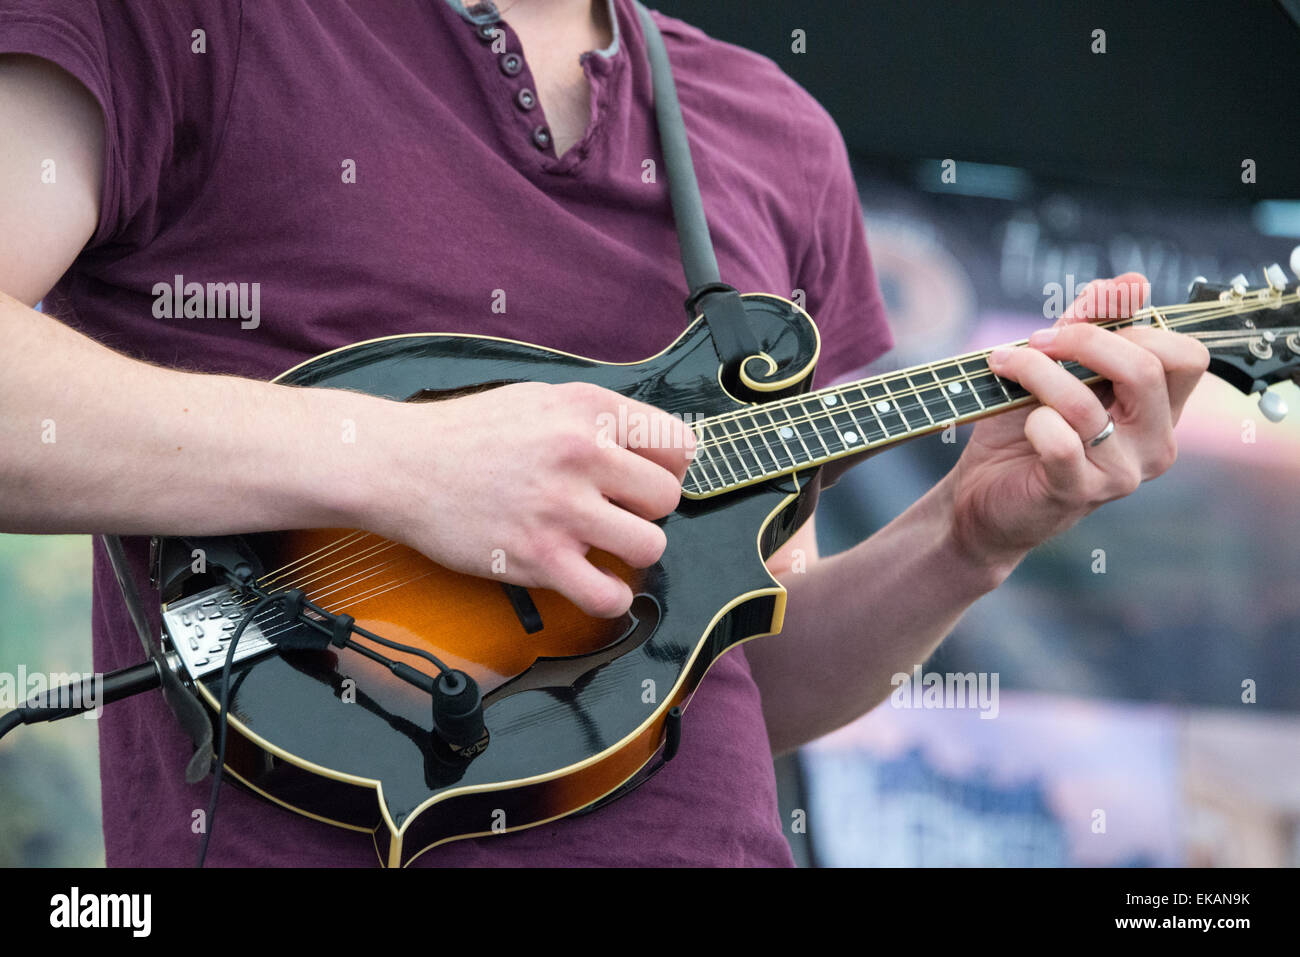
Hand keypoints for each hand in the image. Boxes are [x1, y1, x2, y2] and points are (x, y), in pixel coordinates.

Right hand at [365, 381, 694, 617]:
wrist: (401, 464)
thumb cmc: (467, 434)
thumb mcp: (541, 399)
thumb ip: (597, 419)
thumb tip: (650, 449)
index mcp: (587, 409)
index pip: (678, 446)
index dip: (668, 469)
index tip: (644, 481)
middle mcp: (581, 452)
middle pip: (668, 498)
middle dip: (645, 511)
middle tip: (613, 513)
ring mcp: (561, 507)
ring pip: (651, 546)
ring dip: (631, 553)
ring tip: (602, 546)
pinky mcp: (539, 557)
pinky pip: (610, 595)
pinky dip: (610, 597)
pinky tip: (593, 582)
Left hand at [945, 273, 1209, 573]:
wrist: (981, 494)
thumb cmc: (1023, 429)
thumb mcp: (1056, 366)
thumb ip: (1091, 325)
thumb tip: (1132, 281)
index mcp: (1160, 410)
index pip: (1186, 355)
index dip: (1133, 324)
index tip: (1075, 320)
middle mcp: (1154, 443)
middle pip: (1147, 369)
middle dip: (1084, 341)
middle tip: (1036, 340)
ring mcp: (1121, 472)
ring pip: (1088, 403)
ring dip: (1037, 373)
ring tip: (1004, 364)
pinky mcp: (1079, 492)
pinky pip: (1060, 442)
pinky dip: (1033, 421)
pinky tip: (1022, 422)